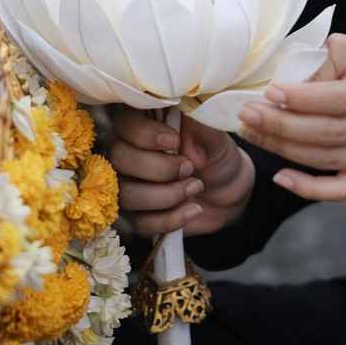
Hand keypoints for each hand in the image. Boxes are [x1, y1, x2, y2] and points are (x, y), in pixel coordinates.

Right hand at [108, 106, 254, 237]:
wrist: (227, 189)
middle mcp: (126, 150)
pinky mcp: (136, 214)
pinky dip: (169, 218)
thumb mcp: (213, 134)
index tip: (176, 141)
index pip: (124, 123)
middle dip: (158, 167)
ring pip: (126, 194)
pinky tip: (193, 209)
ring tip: (195, 187)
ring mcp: (127, 184)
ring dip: (165, 195)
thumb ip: (198, 125)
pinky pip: (140, 222)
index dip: (145, 134)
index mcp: (142, 122)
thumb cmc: (214, 152)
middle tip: (189, 168)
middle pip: (119, 159)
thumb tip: (181, 131)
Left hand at [237, 33, 345, 201]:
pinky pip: (344, 190)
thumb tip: (278, 86)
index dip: (303, 99)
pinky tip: (281, 176)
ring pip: (331, 160)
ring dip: (285, 150)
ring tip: (253, 134)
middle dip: (283, 126)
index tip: (268, 92)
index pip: (343, 97)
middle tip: (247, 115)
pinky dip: (310, 189)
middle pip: (333, 132)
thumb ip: (321, 62)